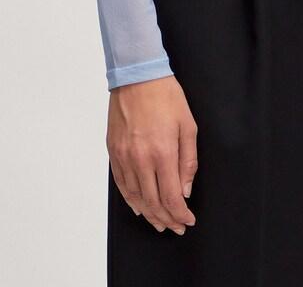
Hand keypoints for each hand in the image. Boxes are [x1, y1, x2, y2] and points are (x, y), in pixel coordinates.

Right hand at [107, 74, 197, 233]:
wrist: (137, 76)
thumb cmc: (165, 96)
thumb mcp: (188, 125)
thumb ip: (188, 161)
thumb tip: (185, 190)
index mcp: (162, 152)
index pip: (171, 197)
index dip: (180, 215)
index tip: (187, 220)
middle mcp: (141, 159)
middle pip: (153, 202)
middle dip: (167, 219)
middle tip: (176, 226)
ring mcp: (124, 156)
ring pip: (136, 197)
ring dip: (149, 214)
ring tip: (159, 222)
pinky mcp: (113, 152)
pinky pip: (121, 184)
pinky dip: (130, 200)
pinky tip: (139, 207)